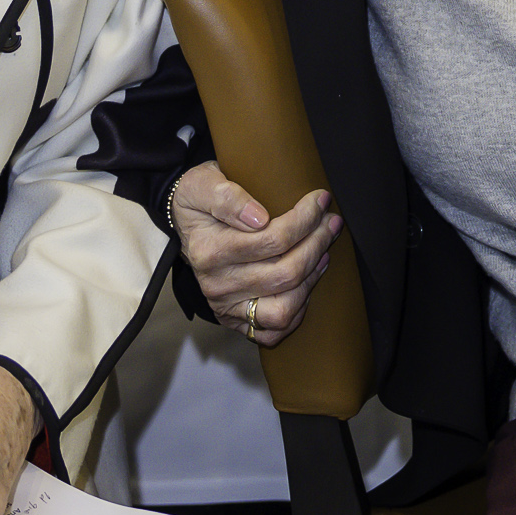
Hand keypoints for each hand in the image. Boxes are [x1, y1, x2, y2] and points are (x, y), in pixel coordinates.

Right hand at [171, 161, 341, 346]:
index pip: (272, 239)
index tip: (320, 199)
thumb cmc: (200, 200)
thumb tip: (259, 218)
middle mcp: (216, 285)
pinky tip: (307, 281)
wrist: (184, 223)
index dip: (304, 219)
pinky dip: (298, 310)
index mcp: (209, 251)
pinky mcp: (235, 321)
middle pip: (285, 273)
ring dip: (312, 278)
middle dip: (317, 244)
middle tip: (331, 222)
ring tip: (324, 250)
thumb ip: (227, 197)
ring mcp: (226, 308)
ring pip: (284, 308)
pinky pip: (275, 330)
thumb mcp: (202, 184)